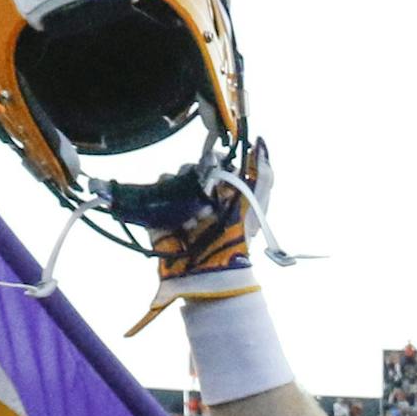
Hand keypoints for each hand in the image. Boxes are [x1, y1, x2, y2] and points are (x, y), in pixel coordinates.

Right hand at [127, 141, 275, 336]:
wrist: (212, 272)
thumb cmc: (239, 239)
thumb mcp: (258, 206)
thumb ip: (263, 175)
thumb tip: (261, 142)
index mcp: (224, 192)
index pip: (215, 163)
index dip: (215, 160)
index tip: (217, 164)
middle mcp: (201, 196)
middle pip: (190, 168)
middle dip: (197, 175)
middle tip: (206, 193)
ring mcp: (179, 205)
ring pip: (170, 177)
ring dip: (181, 189)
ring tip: (193, 212)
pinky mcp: (159, 215)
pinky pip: (153, 193)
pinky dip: (161, 197)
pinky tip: (176, 214)